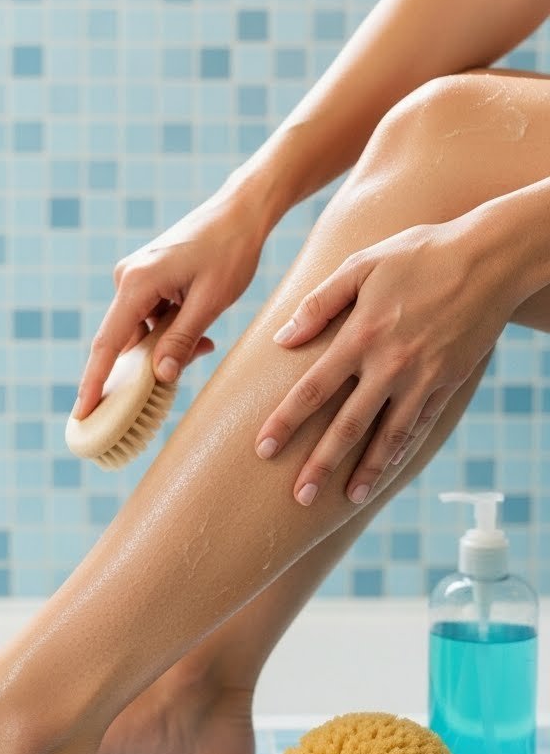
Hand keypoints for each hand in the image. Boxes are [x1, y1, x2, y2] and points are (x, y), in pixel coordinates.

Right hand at [73, 190, 266, 417]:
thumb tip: (161, 376)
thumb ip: (181, 340)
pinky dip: (170, 330)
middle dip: (149, 363)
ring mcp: (134, 277)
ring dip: (167, 345)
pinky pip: (150, 317)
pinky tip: (199, 330)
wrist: (240, 211)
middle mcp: (127, 278)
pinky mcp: (146, 278)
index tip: (82, 412)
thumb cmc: (229, 251)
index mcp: (137, 282)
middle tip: (181, 373)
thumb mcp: (210, 302)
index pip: (108, 343)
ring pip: (142, 331)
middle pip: (126, 340)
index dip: (94, 381)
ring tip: (204, 340)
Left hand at [254, 219, 515, 504]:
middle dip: (319, 465)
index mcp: (361, 336)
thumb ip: (320, 303)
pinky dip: (401, 452)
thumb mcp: (363, 265)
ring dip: (365, 471)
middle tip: (299, 497)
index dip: (286, 422)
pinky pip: (419, 426)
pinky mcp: (448, 383)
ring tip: (347, 499)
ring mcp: (422, 379)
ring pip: (387, 437)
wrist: (490, 259)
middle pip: (346, 426)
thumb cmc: (419, 254)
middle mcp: (389, 365)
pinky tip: (386, 470)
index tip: (263, 448)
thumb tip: (282, 338)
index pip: (313, 389)